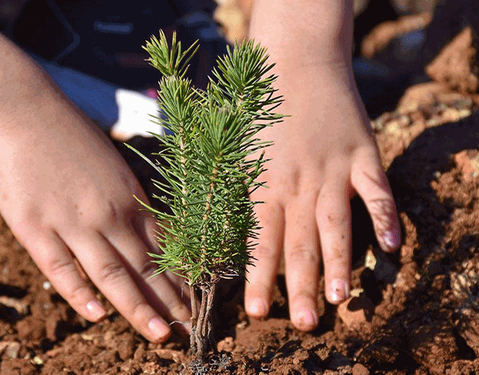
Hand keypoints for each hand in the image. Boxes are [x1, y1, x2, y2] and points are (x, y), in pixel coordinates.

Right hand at [0, 115, 189, 342]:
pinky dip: (80, 293)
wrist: (21, 110)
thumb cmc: (68, 134)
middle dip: (170, 302)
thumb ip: (126, 198)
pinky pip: (61, 268)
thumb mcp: (110, 164)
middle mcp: (108, 213)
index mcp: (129, 196)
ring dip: (138, 307)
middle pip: (145, 266)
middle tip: (192, 331)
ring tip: (160, 335)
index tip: (197, 302)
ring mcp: (72, 222)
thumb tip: (143, 229)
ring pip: (112, 274)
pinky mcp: (36, 227)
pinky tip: (98, 316)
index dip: (180, 278)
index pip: (162, 247)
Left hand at [243, 62, 400, 330]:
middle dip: (300, 286)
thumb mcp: (236, 150)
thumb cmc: (257, 109)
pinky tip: (392, 246)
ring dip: (340, 263)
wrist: (294, 62)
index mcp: (263, 184)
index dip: (258, 278)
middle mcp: (298, 184)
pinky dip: (386, 216)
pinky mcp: (362, 155)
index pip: (259, 241)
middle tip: (304, 324)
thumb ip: (234, 191)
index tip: (256, 312)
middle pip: (299, 243)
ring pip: (336, 225)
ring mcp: (333, 170)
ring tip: (342, 299)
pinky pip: (377, 191)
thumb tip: (222, 233)